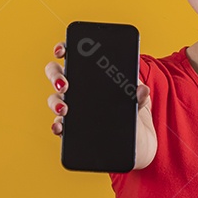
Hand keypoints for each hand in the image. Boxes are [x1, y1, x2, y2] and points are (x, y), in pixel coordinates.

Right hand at [45, 41, 156, 168]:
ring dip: (55, 102)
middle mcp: (79, 91)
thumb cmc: (137, 119)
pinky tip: (59, 127)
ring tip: (63, 109)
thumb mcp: (141, 105)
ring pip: (55, 100)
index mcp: (94, 78)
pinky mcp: (74, 131)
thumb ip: (140, 95)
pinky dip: (57, 126)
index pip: (74, 58)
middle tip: (65, 84)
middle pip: (58, 76)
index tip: (62, 50)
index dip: (63, 49)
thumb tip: (142, 89)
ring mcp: (74, 111)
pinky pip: (59, 126)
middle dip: (56, 76)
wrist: (140, 148)